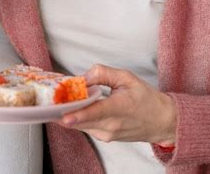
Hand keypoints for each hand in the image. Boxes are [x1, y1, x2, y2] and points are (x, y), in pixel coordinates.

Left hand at [58, 64, 176, 144]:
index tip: (63, 116)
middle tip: (48, 98)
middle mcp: (111, 125)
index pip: (96, 113)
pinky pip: (85, 127)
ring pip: (80, 125)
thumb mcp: (127, 77)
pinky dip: (76, 117)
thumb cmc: (146, 98)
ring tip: (55, 100)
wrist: (161, 121)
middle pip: (81, 121)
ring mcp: (107, 134)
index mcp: (119, 108)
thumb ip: (104, 73)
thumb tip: (84, 77)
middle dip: (63, 110)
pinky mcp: (104, 137)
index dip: (78, 115)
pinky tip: (70, 106)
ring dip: (67, 113)